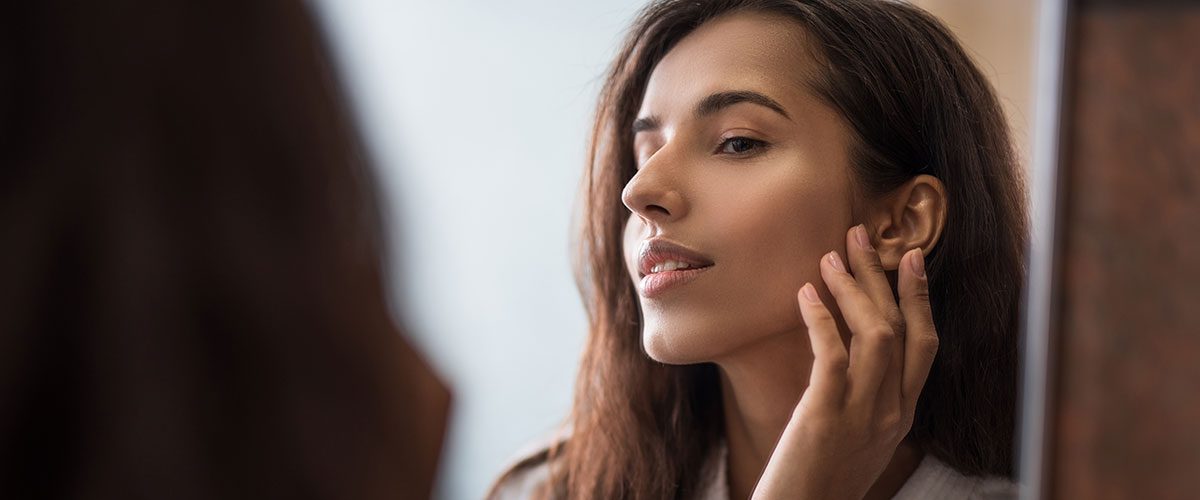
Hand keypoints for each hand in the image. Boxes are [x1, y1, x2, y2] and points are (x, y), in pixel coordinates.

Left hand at [751, 225, 938, 499]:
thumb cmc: (818, 479)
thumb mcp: (856, 438)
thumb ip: (863, 399)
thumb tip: (847, 353)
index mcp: (902, 415)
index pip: (925, 345)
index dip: (920, 297)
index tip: (910, 257)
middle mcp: (892, 413)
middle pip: (902, 329)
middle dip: (884, 277)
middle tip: (860, 236)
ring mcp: (863, 416)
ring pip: (875, 335)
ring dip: (853, 289)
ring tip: (829, 256)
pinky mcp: (826, 418)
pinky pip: (833, 356)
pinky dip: (822, 319)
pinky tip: (805, 295)